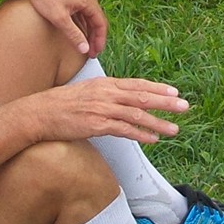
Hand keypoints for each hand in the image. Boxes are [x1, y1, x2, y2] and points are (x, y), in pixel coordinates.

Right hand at [19, 76, 187, 145]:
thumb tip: (122, 101)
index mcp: (105, 83)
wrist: (38, 113)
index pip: (137, 85)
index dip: (158, 88)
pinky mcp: (97, 124)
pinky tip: (152, 139)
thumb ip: (105, 95)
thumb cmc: (60, 104)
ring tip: (174, 129)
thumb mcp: (87, 92)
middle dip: (166, 102)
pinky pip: (124, 130)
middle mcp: (107, 93)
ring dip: (158, 123)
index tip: (174, 92)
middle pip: (143, 97)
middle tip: (184, 106)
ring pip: (137, 115)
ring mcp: (102, 108)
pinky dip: (140, 134)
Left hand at [21, 0, 108, 56]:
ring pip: (89, 15)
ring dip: (88, 30)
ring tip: (85, 44)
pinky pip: (82, 10)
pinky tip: (78, 31)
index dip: (99, 40)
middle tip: (91, 52)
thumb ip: (74, 34)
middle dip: (94, 37)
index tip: (96, 52)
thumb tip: (85, 49)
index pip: (101, 24)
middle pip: (96, 20)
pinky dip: (82, 22)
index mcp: (89, 0)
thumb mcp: (59, 18)